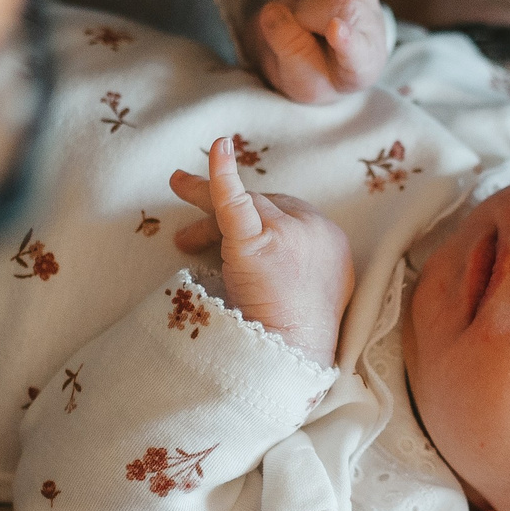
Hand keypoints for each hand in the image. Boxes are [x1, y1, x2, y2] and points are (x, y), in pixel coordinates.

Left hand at [169, 136, 350, 365]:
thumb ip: (291, 272)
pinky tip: (217, 150)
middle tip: (189, 227)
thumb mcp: (303, 297)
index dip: (252, 220)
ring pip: (244, 203)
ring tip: (178, 185)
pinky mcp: (262, 242)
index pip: (287, 216)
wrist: (293, 361)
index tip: (225, 234)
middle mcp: (317, 231)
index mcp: (331, 244)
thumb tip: (258, 269)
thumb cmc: (293, 343)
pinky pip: (236, 201)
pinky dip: (223, 175)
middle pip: (264, 205)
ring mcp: (292, 233)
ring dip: (207, 197)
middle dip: (224, 213)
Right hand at [238, 0, 403, 102]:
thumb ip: (288, 50)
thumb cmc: (307, 71)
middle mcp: (368, 29)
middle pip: (346, 13)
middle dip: (310, 14)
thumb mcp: (295, 78)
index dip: (346, 40)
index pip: (356, 52)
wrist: (306, 52)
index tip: (334, 29)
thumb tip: (274, 13)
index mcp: (360, 65)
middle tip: (293, 21)